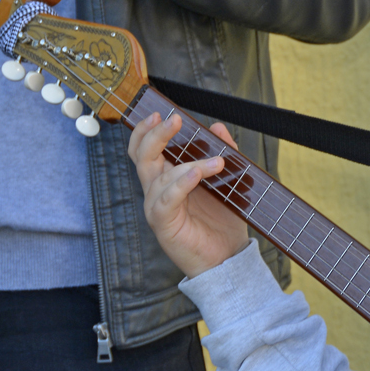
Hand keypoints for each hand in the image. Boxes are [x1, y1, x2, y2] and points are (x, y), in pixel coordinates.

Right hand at [128, 111, 249, 277]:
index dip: (147, 130)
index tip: (161, 112)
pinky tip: (197, 173)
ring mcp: (158, 207)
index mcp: (166, 178)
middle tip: (174, 120)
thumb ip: (221, 153)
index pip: (144, 149)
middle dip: (155, 135)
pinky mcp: (164, 224)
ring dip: (189, 163)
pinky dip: (181, 183)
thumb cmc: (221, 222)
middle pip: (142, 156)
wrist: (227, 258)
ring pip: (159, 176)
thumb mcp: (226, 182)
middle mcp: (156, 191)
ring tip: (218, 162)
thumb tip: (217, 128)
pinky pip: (166, 199)